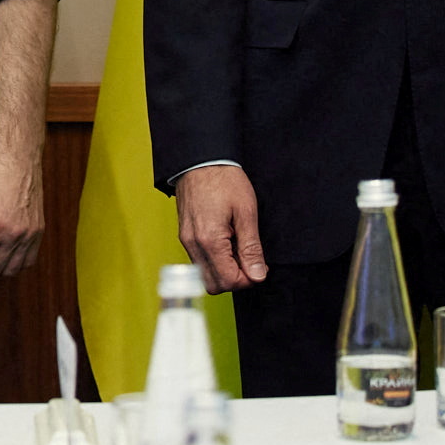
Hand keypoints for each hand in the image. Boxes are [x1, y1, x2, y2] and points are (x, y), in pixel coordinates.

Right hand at [175, 163, 267, 290]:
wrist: (201, 159)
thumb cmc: (224, 180)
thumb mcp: (246, 212)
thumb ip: (251, 248)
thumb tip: (257, 275)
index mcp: (210, 240)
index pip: (229, 281)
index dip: (248, 280)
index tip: (259, 267)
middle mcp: (193, 244)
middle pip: (213, 285)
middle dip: (235, 280)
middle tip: (250, 261)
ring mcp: (186, 240)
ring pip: (205, 275)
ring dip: (224, 270)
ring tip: (238, 248)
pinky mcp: (184, 235)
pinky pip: (199, 261)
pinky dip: (214, 261)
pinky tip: (226, 243)